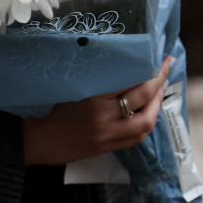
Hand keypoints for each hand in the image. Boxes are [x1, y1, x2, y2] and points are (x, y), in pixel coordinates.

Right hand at [22, 56, 172, 164]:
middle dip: (160, 79)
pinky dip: (147, 122)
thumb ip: (94, 78)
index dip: (147, 67)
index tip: (157, 55)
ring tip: (161, 88)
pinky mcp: (107, 147)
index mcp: (92, 97)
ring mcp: (107, 135)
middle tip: (168, 65)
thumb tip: (119, 62)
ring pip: (146, 120)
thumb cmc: (46, 107)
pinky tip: (150, 112)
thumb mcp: (69, 86)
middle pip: (143, 96)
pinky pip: (136, 137)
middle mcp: (104, 116)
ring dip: (158, 103)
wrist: (34, 140)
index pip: (129, 79)